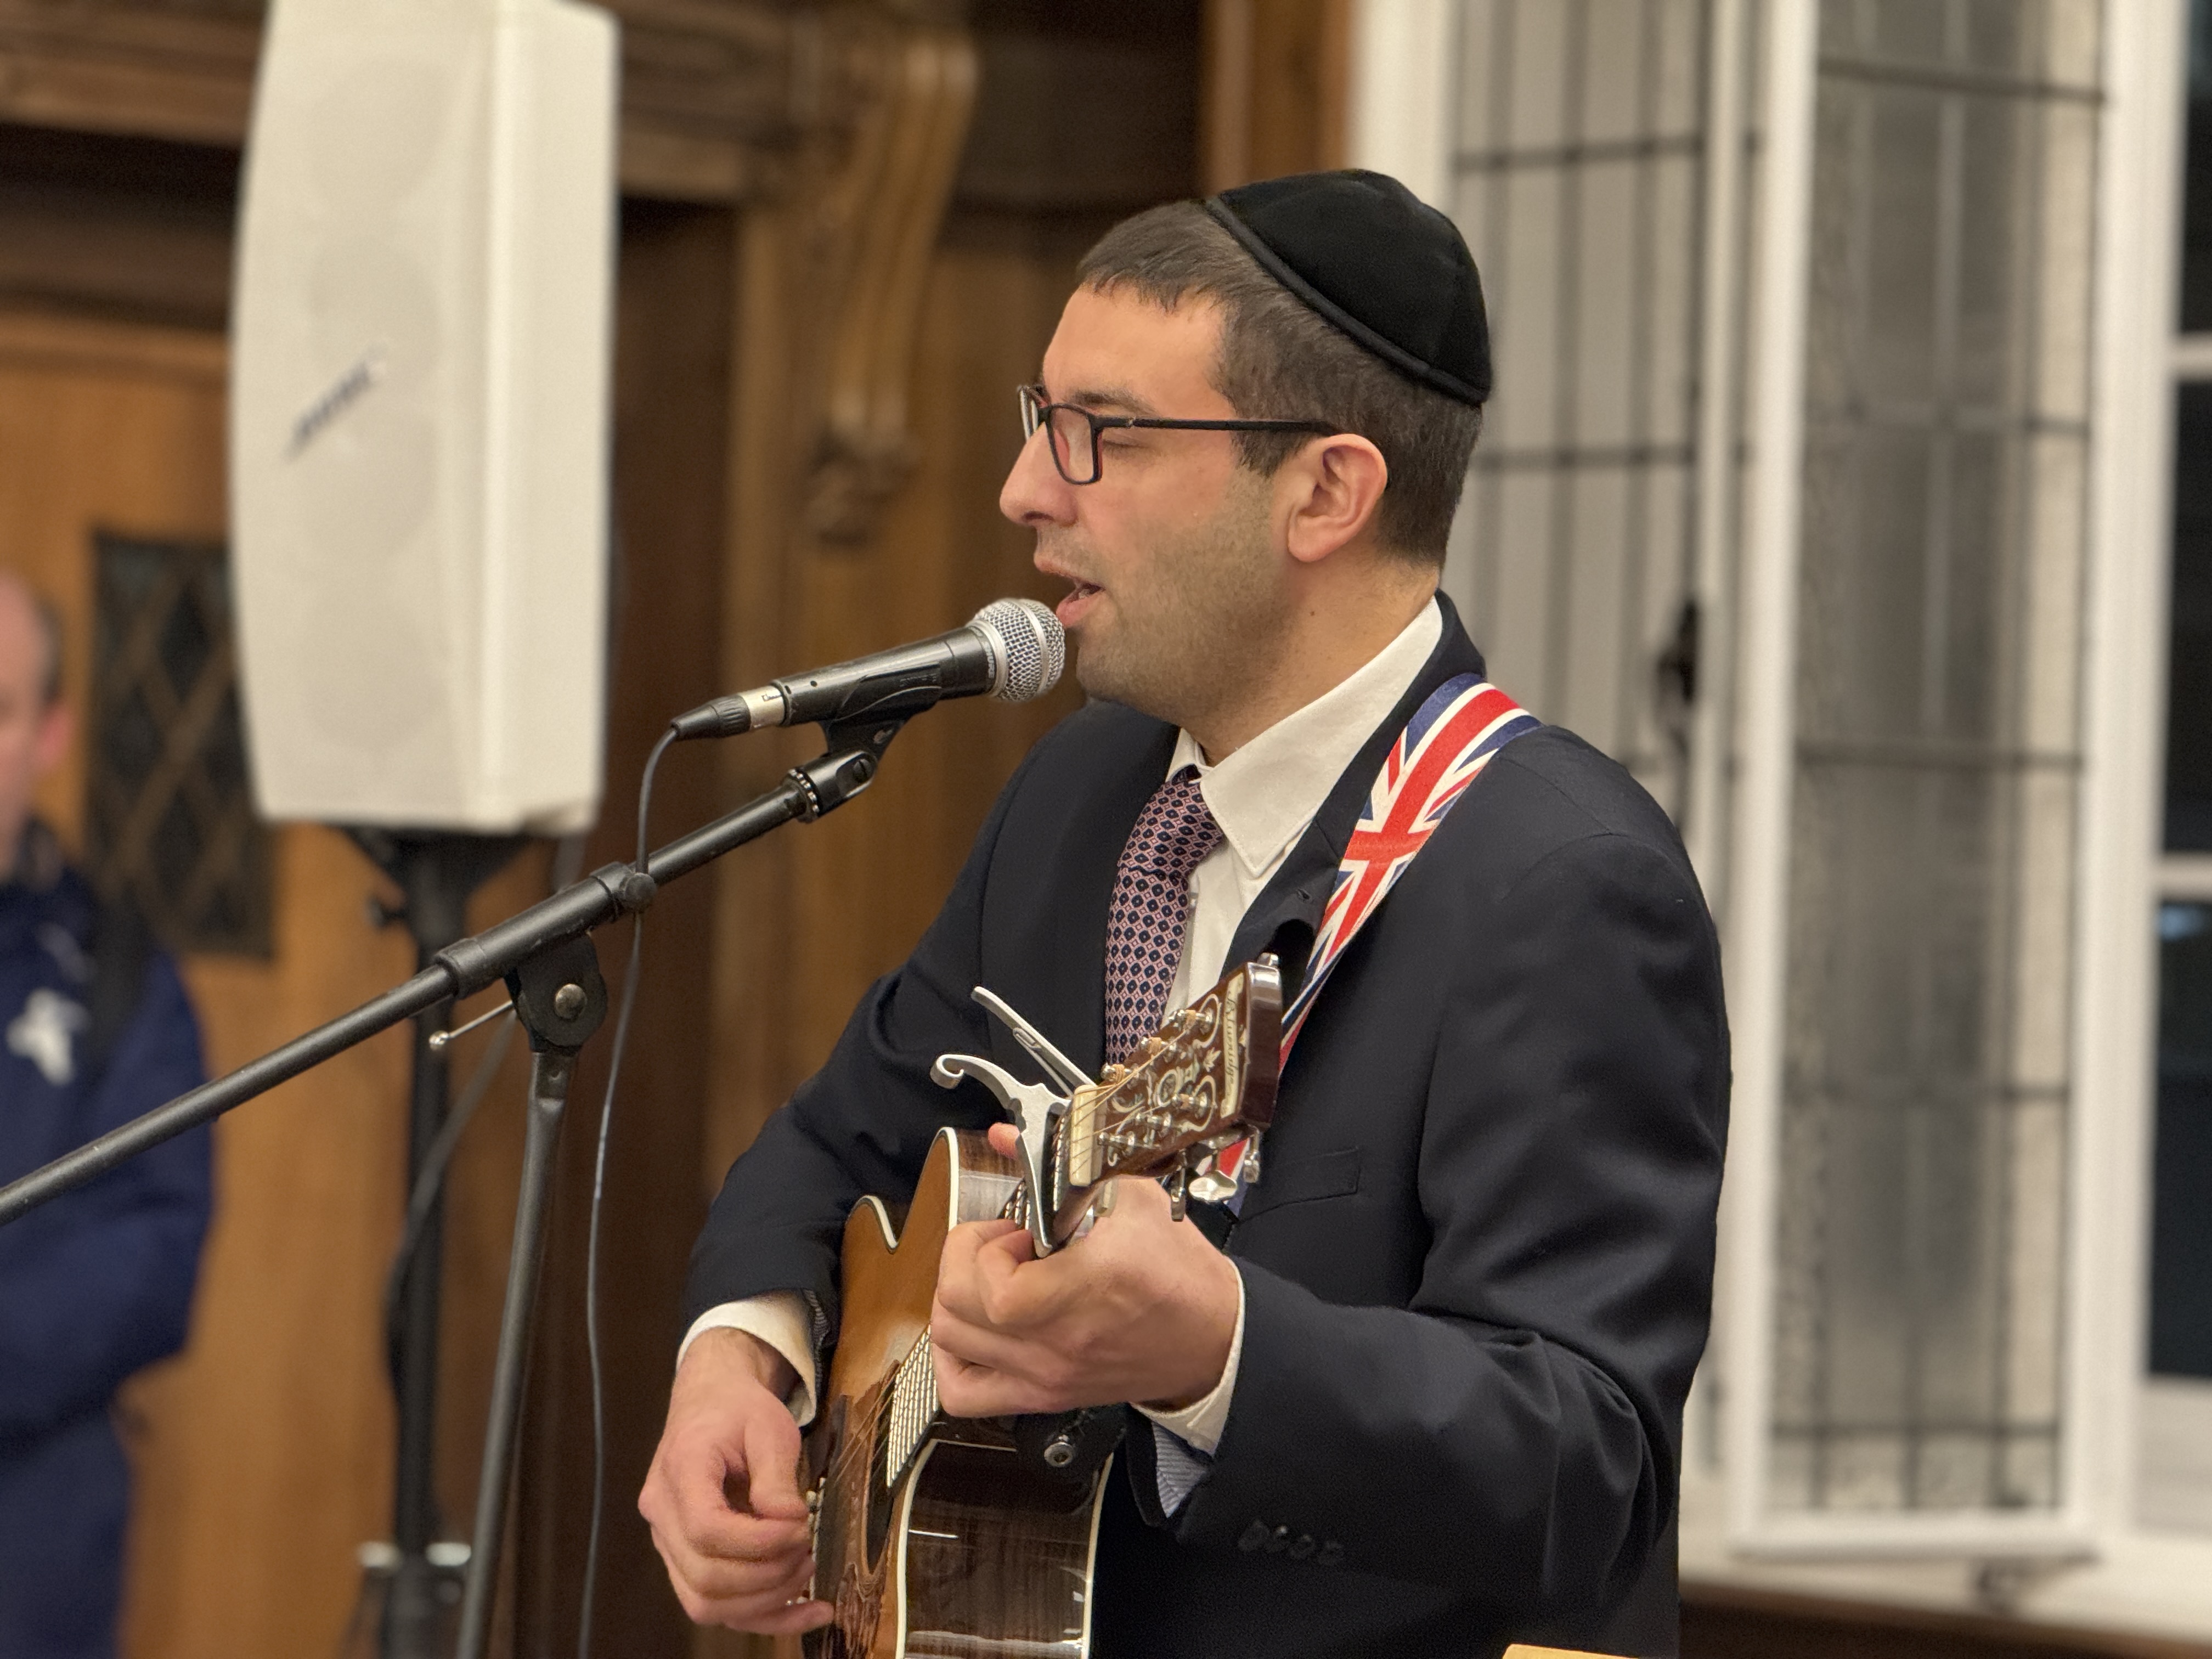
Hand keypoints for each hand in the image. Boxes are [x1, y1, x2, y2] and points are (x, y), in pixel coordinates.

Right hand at [638, 1328, 831, 1634]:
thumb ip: (776, 1477)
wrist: (711, 1404)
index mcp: (679, 1470)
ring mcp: (668, 1544)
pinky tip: (811, 1612)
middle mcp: (662, 1516)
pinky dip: (765, 1617)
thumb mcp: (768, 1426)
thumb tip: (789, 1525)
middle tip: (808, 1549)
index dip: (758, 1542)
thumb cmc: (739, 1411)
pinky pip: (718, 1607)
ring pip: (705, 1604)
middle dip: (767, 1576)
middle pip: (704, 1577)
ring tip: (807, 1569)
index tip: (801, 1528)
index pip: (706, 1528)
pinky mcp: (686, 1563)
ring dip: (765, 1601)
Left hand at [929, 1123, 1240, 1416]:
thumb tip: (1004, 1136)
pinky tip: (977, 1331)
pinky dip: (953, 1361)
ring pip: (948, 1346)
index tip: (1019, 1229)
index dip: (989, 1248)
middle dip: (965, 1263)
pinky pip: (965, 1394)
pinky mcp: (1044, 1395)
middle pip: (953, 1312)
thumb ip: (1064, 1163)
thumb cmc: (1180, 1273)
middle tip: (1003, 1247)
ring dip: (958, 1301)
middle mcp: (1056, 1343)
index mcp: (1083, 1292)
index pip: (993, 1289)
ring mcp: (1045, 1376)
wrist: (1212, 1337)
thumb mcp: (1134, 1197)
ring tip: (995, 1281)